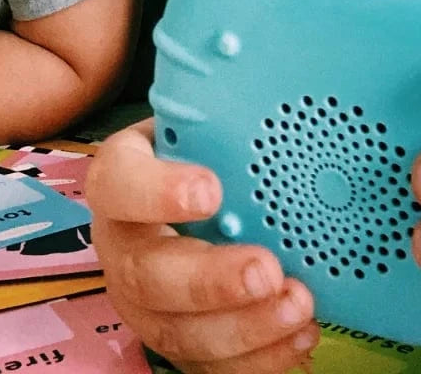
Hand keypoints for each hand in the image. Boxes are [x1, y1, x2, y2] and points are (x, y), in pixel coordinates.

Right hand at [88, 119, 320, 373]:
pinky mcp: (177, 340)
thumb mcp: (201, 117)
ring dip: (242, 330)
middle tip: (266, 271)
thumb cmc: (200, 148)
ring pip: (177, 333)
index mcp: (120, 180)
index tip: (212, 190)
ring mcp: (145, 302)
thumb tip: (289, 75)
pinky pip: (207, 367)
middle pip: (147, 276)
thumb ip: (224, 107)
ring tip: (298, 307)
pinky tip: (301, 339)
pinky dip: (257, 362)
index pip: (119, 184)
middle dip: (210, 282)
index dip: (158, 193)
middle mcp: (123, 245)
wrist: (186, 189)